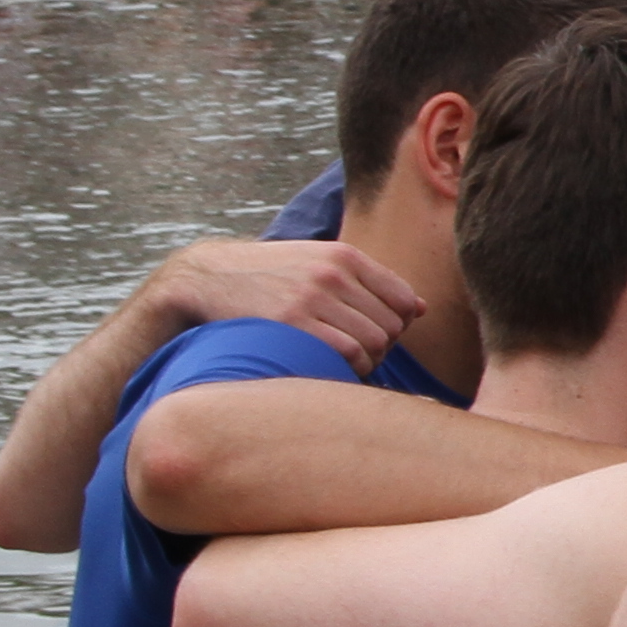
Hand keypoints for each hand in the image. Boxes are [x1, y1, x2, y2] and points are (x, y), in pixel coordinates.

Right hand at [153, 236, 422, 373]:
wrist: (206, 277)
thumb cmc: (269, 275)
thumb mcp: (319, 262)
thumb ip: (369, 281)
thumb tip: (420, 308)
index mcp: (345, 257)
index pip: (405, 300)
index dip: (399, 326)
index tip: (378, 336)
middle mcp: (334, 274)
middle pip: (392, 327)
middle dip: (382, 347)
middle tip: (358, 355)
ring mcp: (313, 297)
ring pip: (374, 343)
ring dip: (366, 362)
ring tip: (344, 364)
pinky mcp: (292, 322)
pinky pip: (347, 355)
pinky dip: (349, 369)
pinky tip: (331, 369)